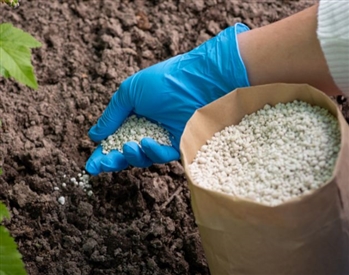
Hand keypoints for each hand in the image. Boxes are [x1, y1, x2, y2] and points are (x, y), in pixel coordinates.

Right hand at [86, 23, 249, 174]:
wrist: (198, 81)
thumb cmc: (164, 81)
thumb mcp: (130, 92)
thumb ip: (112, 115)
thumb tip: (94, 135)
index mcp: (135, 115)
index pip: (115, 137)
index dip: (103, 152)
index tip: (91, 164)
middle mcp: (148, 128)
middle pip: (127, 152)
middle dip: (113, 160)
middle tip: (102, 164)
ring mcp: (164, 137)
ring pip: (144, 158)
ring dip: (132, 157)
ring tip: (128, 148)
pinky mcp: (180, 144)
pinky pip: (163, 156)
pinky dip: (153, 152)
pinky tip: (146, 143)